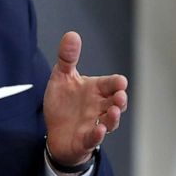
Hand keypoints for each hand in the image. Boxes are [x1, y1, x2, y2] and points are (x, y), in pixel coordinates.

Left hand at [43, 31, 127, 166]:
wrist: (55, 132)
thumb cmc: (64, 104)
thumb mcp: (62, 78)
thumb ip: (67, 58)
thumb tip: (72, 35)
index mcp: (96, 90)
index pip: (111, 84)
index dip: (117, 83)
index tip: (120, 82)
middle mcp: (99, 107)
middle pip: (116, 103)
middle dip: (120, 100)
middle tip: (120, 96)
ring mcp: (94, 124)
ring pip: (110, 122)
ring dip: (114, 118)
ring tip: (114, 112)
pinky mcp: (85, 140)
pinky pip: (93, 139)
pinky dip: (97, 136)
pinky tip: (99, 131)